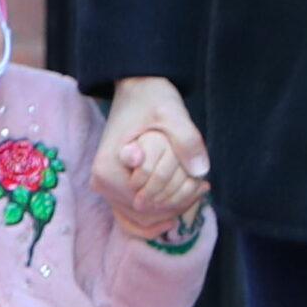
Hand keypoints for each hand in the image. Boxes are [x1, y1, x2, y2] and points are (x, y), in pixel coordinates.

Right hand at [95, 76, 209, 220]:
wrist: (137, 89)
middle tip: (204, 186)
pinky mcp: (114, 187)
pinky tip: (184, 196)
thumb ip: (187, 140)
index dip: (178, 199)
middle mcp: (102, 184)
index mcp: (108, 170)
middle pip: (145, 215)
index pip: (149, 205)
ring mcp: (106, 188)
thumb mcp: (172, 114)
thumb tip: (200, 171)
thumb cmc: (152, 98)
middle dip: (176, 205)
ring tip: (197, 188)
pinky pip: (136, 213)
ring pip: (143, 217)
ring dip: (171, 208)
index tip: (202, 184)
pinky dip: (160, 210)